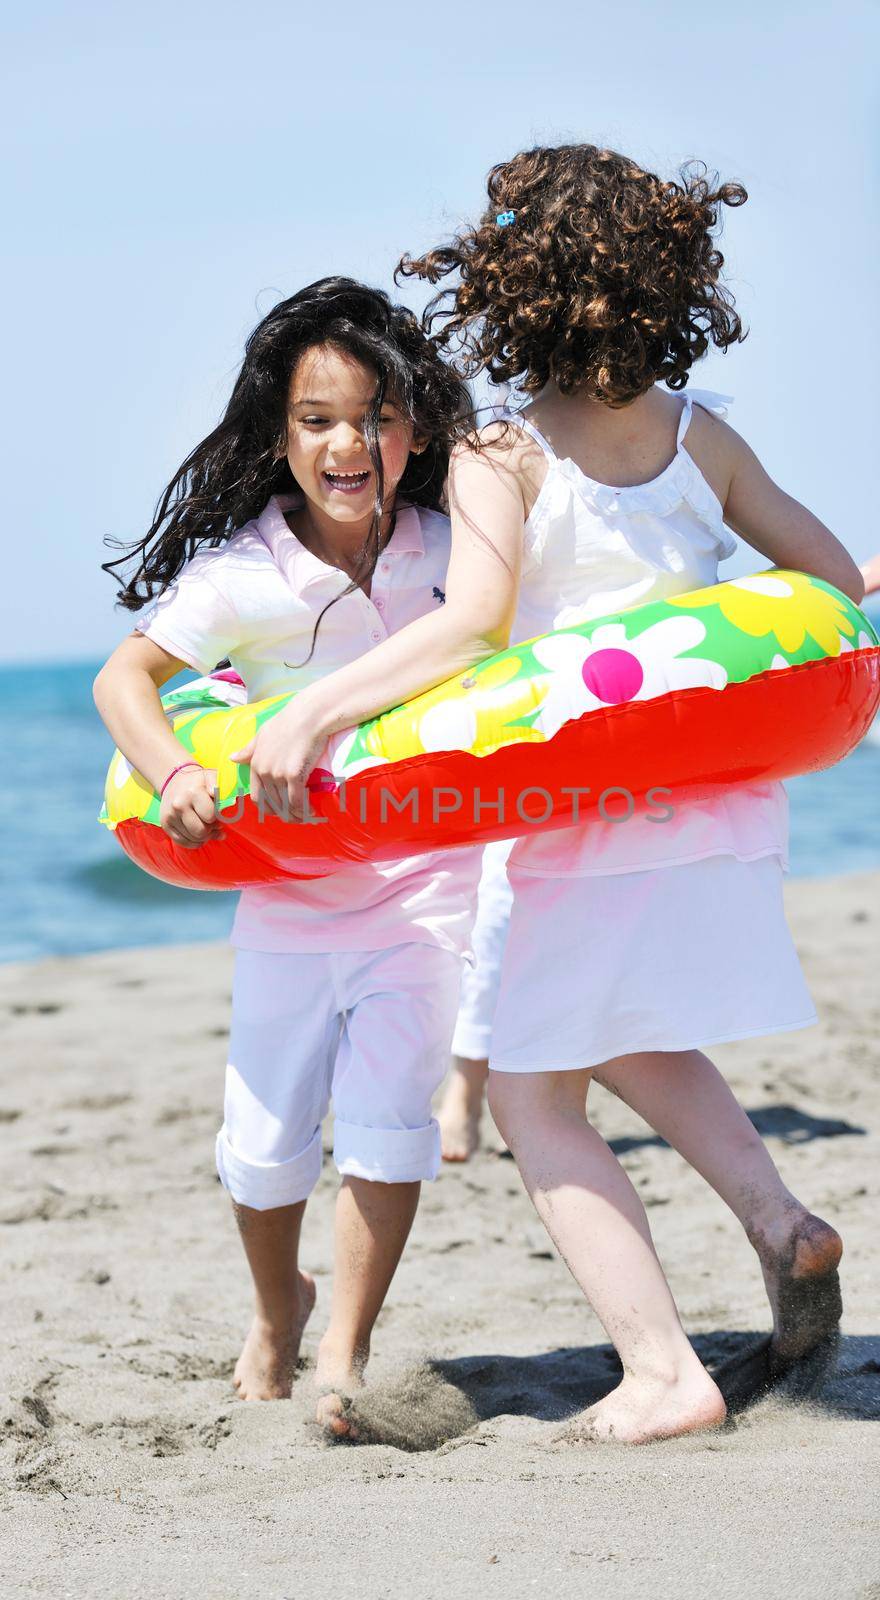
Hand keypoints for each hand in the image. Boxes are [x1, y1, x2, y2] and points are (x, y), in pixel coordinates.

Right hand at [159, 766, 224, 847]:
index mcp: (193, 793)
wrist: (173, 779)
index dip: (217, 818)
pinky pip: (182, 842)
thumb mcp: (211, 776)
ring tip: (205, 827)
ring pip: (193, 839)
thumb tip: (215, 794)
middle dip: (211, 830)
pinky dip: (193, 842)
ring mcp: (170, 816)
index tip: (217, 815)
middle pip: (201, 832)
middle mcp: (179, 805)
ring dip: (203, 837)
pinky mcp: (165, 824)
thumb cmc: (198, 781)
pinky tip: (198, 834)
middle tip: (213, 824)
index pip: (210, 817)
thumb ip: (219, 786)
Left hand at [230, 702, 330, 822]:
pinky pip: (297, 800)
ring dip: (295, 815)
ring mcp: (278, 774)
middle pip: (272, 804)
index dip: (269, 808)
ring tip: (305, 817)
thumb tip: (232, 758)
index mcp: (255, 764)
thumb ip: (248, 749)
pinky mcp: (294, 774)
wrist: (307, 716)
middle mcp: (264, 771)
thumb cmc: (287, 722)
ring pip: (285, 805)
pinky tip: (311, 811)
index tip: (280, 811)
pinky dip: (304, 809)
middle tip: (295, 818)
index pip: (257, 797)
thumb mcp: (262, 734)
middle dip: (284, 815)